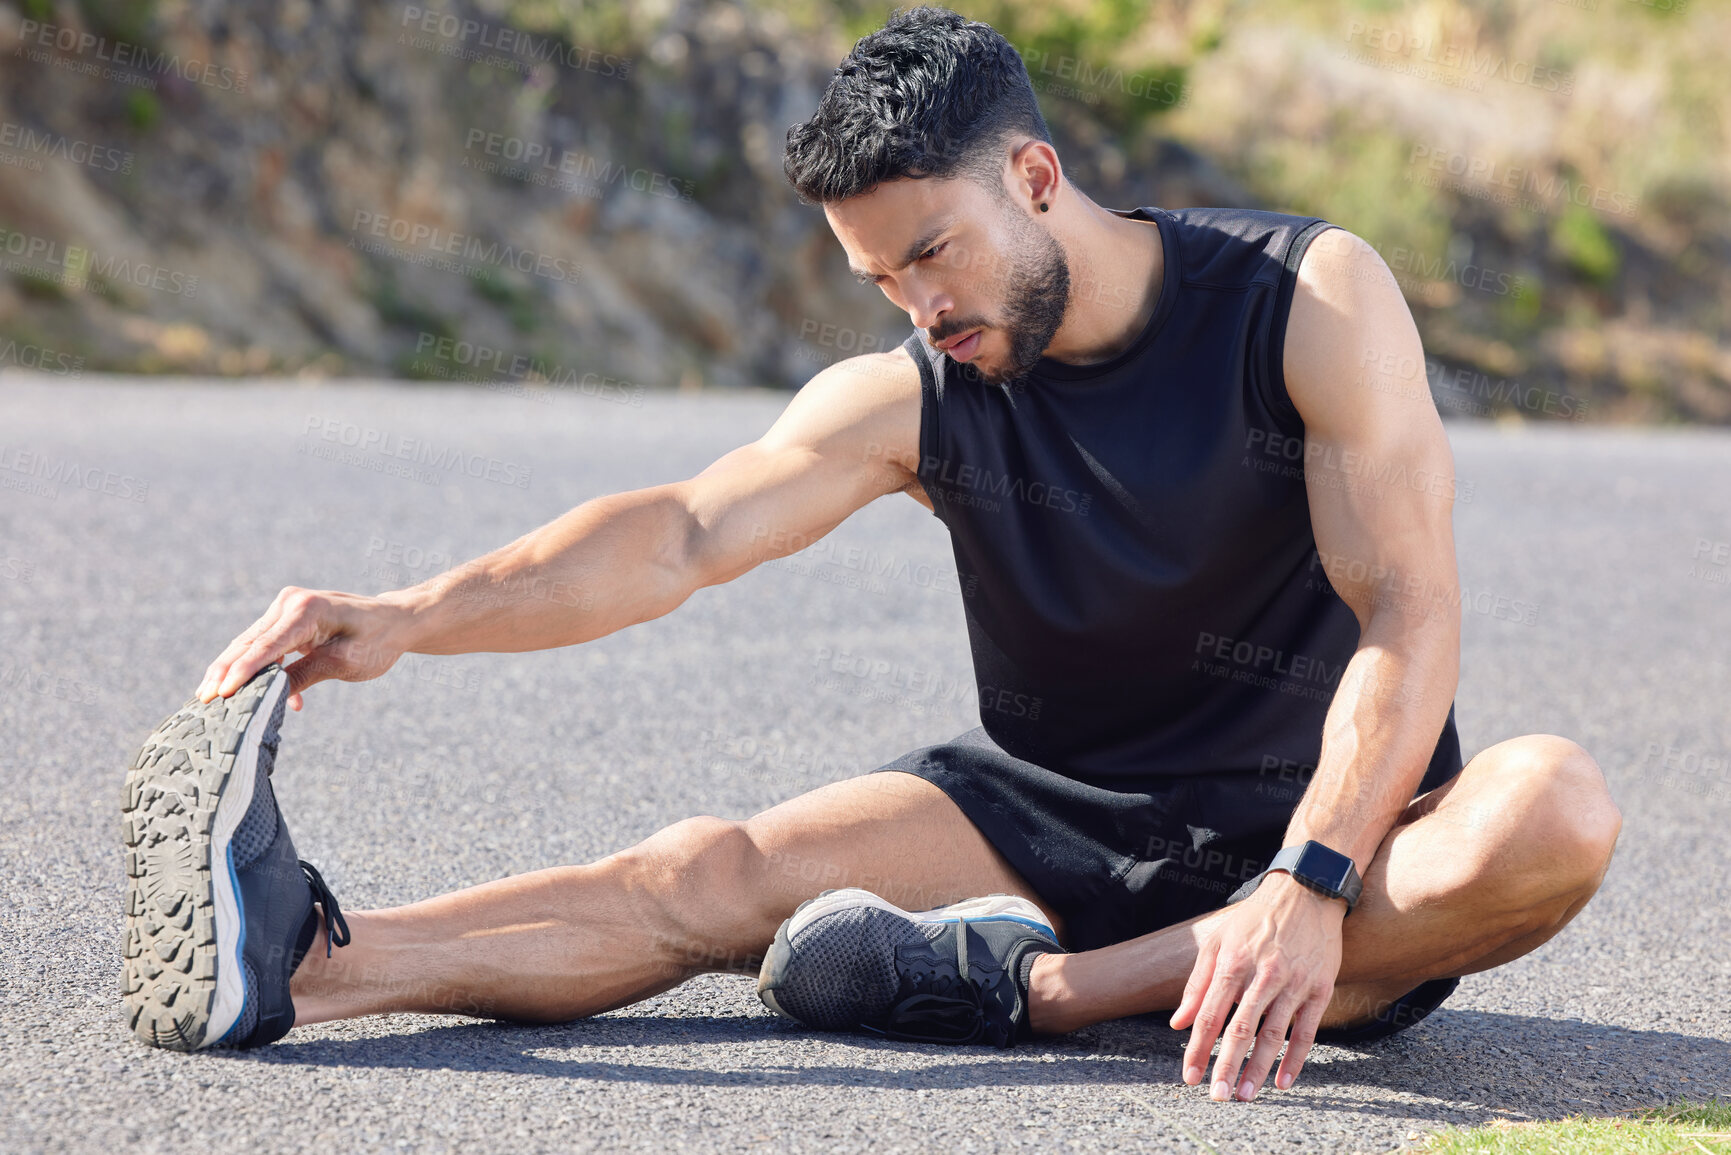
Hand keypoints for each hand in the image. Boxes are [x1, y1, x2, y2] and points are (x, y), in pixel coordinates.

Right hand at [197, 586, 415, 710]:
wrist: (395, 620)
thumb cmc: (377, 640)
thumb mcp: (346, 663)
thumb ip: (306, 675)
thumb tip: (270, 695)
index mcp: (307, 610)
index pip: (267, 646)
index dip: (243, 672)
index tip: (221, 693)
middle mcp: (290, 603)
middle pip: (249, 643)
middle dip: (224, 672)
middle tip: (203, 700)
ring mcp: (286, 608)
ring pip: (251, 644)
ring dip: (232, 670)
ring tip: (210, 698)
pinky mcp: (287, 618)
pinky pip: (264, 645)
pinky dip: (254, 668)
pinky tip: (243, 692)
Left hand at [1169, 871, 1344, 1100]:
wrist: (1306, 891)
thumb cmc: (1255, 919)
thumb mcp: (1218, 941)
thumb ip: (1197, 983)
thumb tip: (1177, 1022)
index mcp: (1233, 962)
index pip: (1209, 1014)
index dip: (1197, 1047)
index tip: (1189, 1075)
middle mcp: (1263, 974)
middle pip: (1241, 1029)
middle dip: (1226, 1066)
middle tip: (1217, 1096)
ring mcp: (1294, 983)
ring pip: (1274, 1034)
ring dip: (1259, 1068)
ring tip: (1245, 1095)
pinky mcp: (1320, 988)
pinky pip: (1307, 1031)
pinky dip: (1295, 1059)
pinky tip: (1282, 1081)